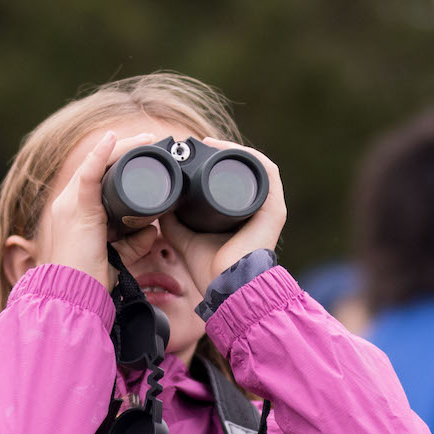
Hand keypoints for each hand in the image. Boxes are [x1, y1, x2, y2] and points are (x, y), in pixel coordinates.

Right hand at [38, 129, 158, 285]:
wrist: (75, 294)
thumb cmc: (90, 279)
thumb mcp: (119, 257)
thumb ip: (134, 244)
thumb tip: (153, 231)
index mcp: (76, 212)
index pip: (97, 177)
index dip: (118, 162)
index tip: (144, 154)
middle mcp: (68, 203)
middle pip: (98, 166)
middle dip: (125, 150)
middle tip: (151, 141)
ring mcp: (69, 203)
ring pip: (96, 164)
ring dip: (122, 148)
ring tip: (146, 139)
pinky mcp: (76, 208)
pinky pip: (88, 172)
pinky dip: (101, 154)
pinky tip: (114, 139)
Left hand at [162, 138, 285, 298]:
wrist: (228, 290)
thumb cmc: (212, 272)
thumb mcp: (186, 240)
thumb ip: (175, 223)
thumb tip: (159, 206)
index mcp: (241, 214)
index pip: (232, 179)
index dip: (215, 161)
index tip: (192, 153)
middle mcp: (257, 208)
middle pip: (242, 170)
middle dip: (222, 152)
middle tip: (200, 144)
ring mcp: (268, 207)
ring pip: (255, 166)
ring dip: (234, 150)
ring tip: (211, 144)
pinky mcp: (274, 209)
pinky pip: (268, 173)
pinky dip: (251, 158)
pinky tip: (232, 151)